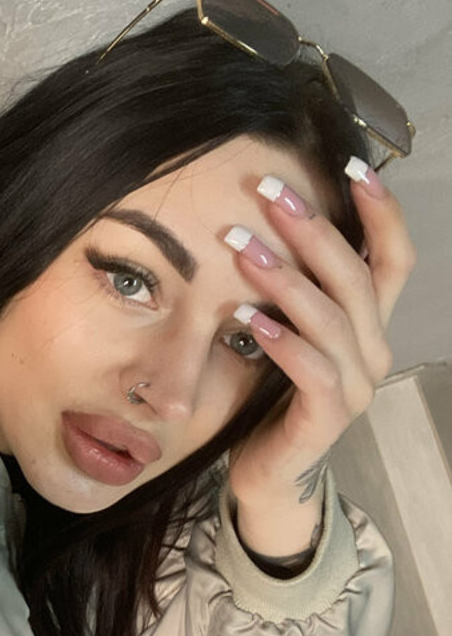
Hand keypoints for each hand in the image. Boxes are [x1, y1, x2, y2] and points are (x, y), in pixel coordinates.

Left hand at [223, 157, 416, 513]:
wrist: (265, 470)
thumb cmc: (271, 392)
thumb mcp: (285, 327)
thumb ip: (291, 285)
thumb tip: (269, 216)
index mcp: (369, 324)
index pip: (393, 259)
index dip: (382, 213)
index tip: (352, 165)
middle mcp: (373, 351)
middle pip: (356, 278)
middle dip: (313, 230)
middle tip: (269, 192)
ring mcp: (355, 388)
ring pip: (331, 319)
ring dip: (285, 278)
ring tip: (241, 246)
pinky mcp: (326, 420)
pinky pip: (313, 372)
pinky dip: (282, 340)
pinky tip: (246, 316)